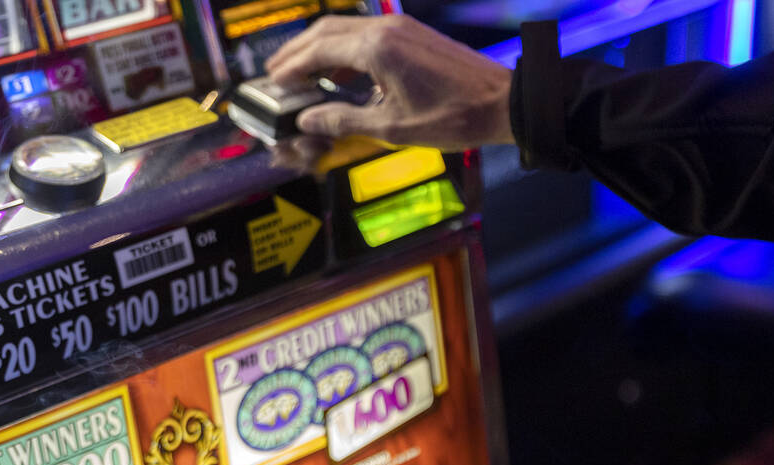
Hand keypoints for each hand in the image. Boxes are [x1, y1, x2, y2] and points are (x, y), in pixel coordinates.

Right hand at [265, 15, 514, 151]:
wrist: (501, 102)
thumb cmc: (453, 117)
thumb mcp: (391, 128)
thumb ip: (343, 121)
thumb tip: (309, 119)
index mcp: (376, 49)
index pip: (318, 51)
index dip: (291, 68)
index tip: (273, 83)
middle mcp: (385, 29)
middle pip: (326, 31)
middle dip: (297, 51)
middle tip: (275, 72)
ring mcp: (401, 28)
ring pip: (346, 29)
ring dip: (319, 48)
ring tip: (300, 72)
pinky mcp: (413, 35)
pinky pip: (367, 35)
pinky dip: (344, 49)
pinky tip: (339, 73)